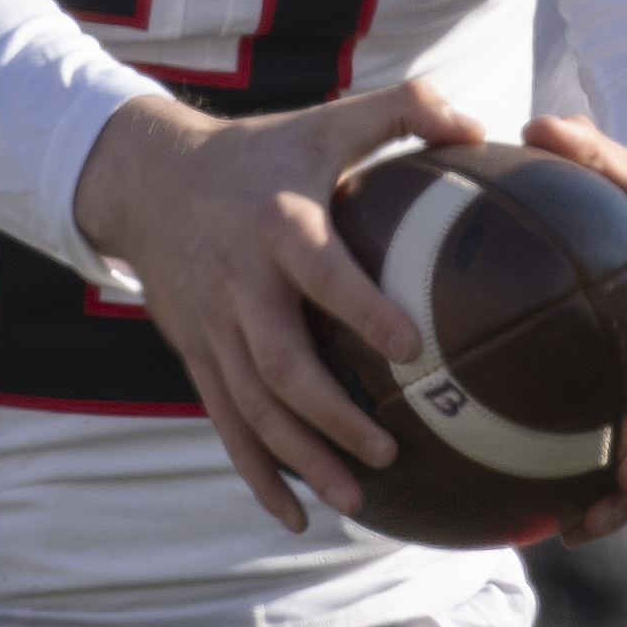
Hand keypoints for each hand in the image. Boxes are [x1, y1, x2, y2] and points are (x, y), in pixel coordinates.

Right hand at [71, 79, 484, 533]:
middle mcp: (241, 285)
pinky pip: (227, 424)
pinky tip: (293, 515)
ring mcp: (215, 329)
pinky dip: (256, 474)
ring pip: (254, 407)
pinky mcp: (199, 357)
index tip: (412, 346)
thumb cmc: (259, 152)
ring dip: (301, 458)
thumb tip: (478, 124)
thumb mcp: (324, 121)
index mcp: (278, 226)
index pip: (321, 273)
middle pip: (280, 363)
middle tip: (388, 448)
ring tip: (356, 498)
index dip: (362, 309)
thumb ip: (403, 110)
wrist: (148, 180)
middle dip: (332, 414)